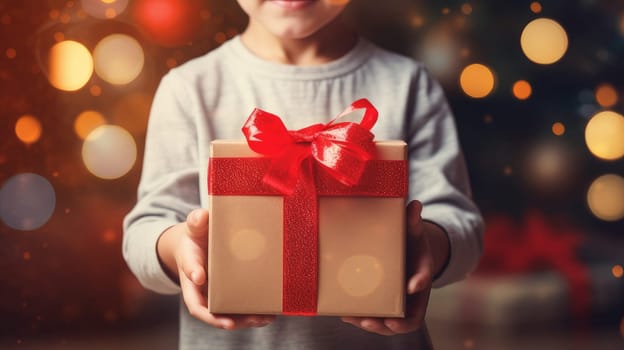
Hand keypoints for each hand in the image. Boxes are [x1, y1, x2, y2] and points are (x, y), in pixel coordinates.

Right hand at [157, 208, 275, 329]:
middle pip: (206, 310)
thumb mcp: (195, 227)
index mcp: (189, 273)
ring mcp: (216, 295)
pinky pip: (240, 310)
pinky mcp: (231, 296)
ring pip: (226, 315)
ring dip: (243, 320)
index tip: (200, 276)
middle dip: (219, 318)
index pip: (188, 279)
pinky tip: (270, 315)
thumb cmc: (198, 237)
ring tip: (260, 319)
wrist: (200, 244)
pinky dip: (254, 315)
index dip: (193, 276)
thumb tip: (202, 215)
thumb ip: (197, 221)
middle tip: (232, 323)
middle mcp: (201, 290)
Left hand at [342, 200, 443, 334]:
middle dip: (397, 321)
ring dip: (375, 324)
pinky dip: (360, 319)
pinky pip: (374, 318)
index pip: (424, 280)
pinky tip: (346, 315)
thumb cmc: (409, 243)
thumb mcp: (413, 231)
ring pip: (389, 322)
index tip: (412, 285)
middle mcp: (411, 295)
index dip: (419, 282)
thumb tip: (414, 204)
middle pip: (409, 316)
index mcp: (421, 273)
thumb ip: (413, 221)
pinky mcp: (381, 306)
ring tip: (360, 320)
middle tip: (385, 320)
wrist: (405, 254)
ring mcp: (396, 303)